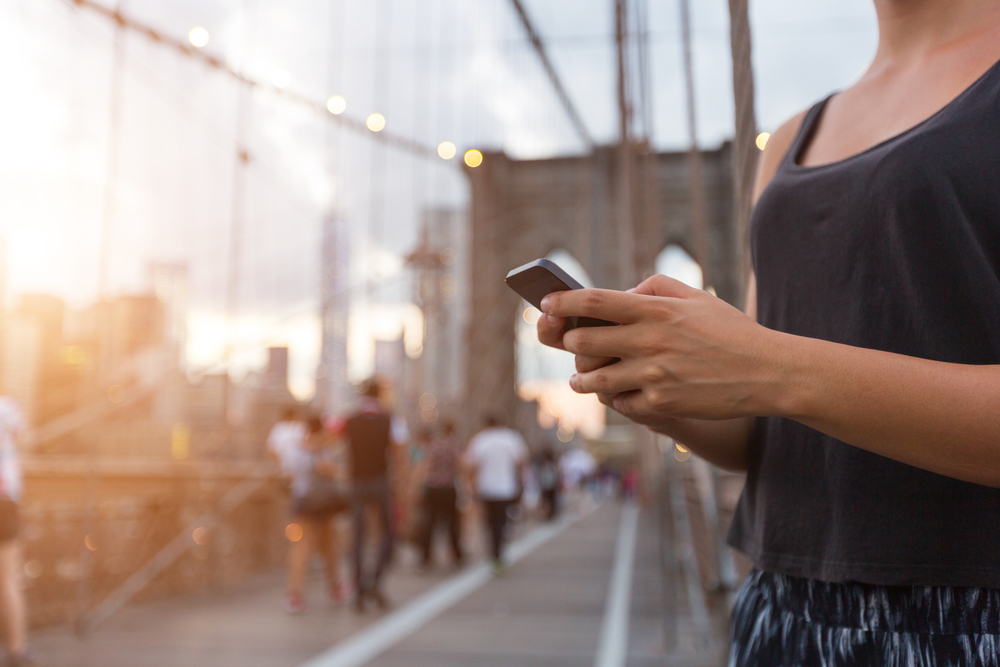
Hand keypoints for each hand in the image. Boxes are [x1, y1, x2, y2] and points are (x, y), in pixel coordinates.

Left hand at [539, 275, 784, 420]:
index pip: (593, 302)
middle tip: (566, 343)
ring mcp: (652, 376)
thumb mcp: (696, 297)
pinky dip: (614, 398)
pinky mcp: (661, 405)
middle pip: (584, 341)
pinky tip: (616, 394)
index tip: (545, 304)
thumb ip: (655, 288)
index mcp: (655, 311)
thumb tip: (622, 292)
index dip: (562, 302)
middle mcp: (649, 342)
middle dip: (569, 342)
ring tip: (579, 379)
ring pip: (594, 379)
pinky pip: (620, 403)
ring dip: (581, 378)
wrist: (767, 372)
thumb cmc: (731, 331)